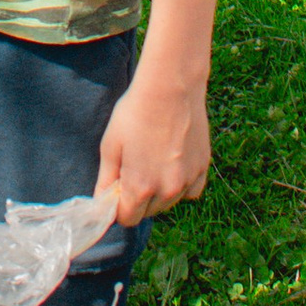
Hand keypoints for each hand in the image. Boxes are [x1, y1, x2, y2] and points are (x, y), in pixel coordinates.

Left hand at [96, 58, 212, 222]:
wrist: (170, 87)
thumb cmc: (135, 113)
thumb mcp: (110, 145)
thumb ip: (106, 180)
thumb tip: (101, 203)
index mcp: (140, 188)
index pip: (127, 219)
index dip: (118, 205)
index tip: (117, 186)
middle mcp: (166, 191)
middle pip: (148, 211)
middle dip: (139, 197)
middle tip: (135, 166)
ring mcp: (187, 181)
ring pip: (169, 201)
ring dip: (160, 190)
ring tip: (154, 157)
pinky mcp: (203, 169)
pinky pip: (190, 190)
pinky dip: (181, 184)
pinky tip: (173, 161)